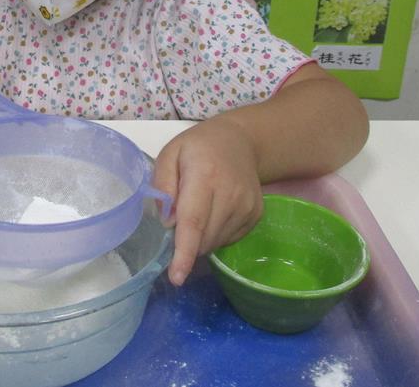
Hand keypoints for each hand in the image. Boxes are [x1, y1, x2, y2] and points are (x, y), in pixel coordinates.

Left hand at [152, 118, 262, 285]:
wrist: (240, 141)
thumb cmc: (198, 147)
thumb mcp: (170, 154)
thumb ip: (163, 185)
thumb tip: (167, 223)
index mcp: (206, 175)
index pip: (194, 221)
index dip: (184, 252)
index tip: (176, 277)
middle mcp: (231, 194)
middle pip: (204, 238)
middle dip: (184, 243)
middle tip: (176, 220)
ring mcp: (248, 206)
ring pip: (215, 243)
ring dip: (199, 239)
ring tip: (196, 210)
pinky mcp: (256, 215)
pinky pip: (228, 239)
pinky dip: (213, 235)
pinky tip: (212, 212)